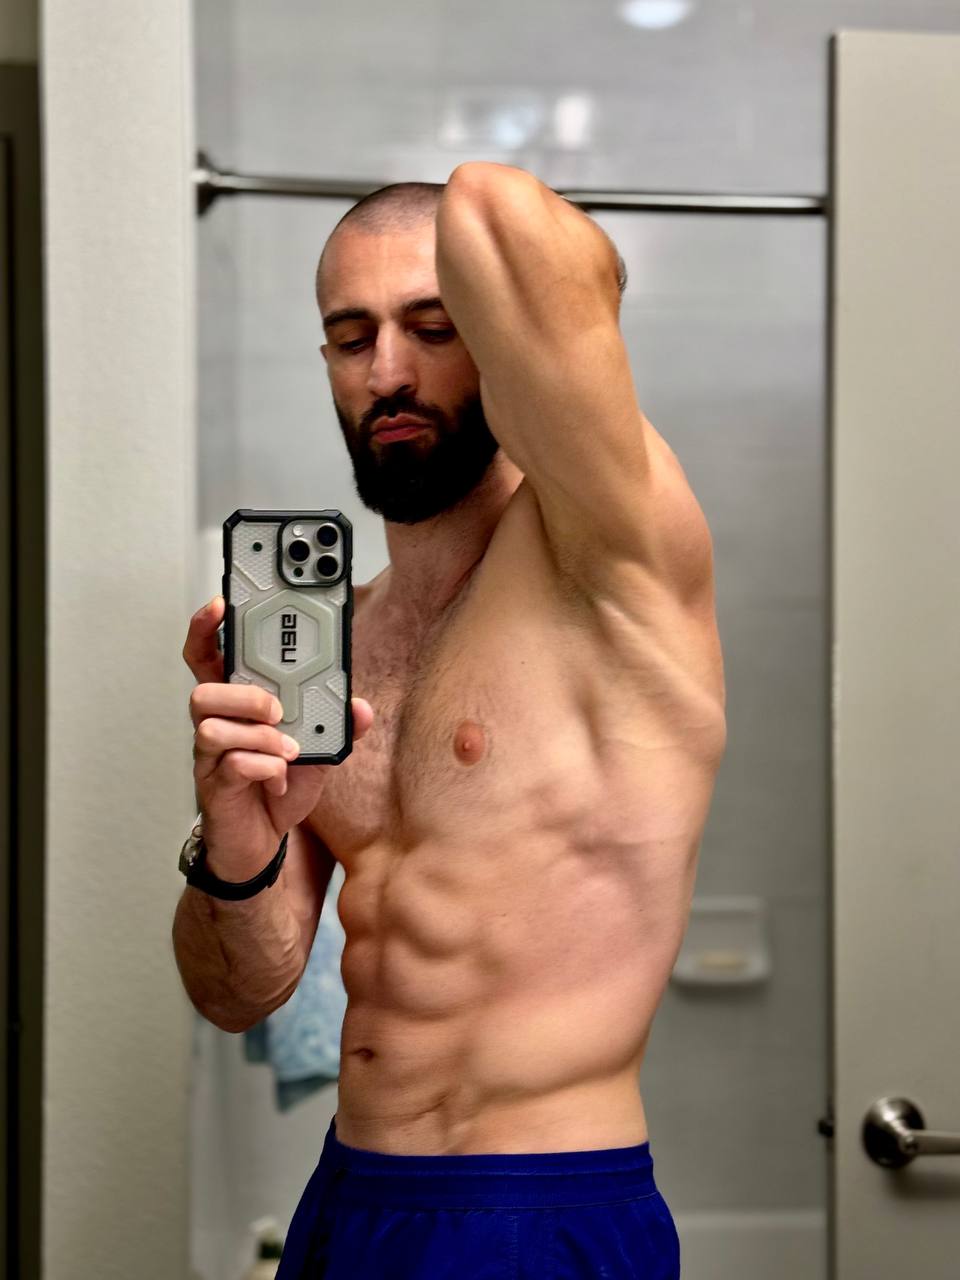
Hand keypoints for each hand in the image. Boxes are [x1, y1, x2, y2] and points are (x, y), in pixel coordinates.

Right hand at [183, 594, 373, 878]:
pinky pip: (229, 765)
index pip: (209, 658)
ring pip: (211, 727)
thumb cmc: (279, 786)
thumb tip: (359, 707)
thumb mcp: (317, 752)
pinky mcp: (214, 788)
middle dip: (243, 694)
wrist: (262, 844)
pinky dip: (262, 768)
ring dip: (259, 736)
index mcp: (237, 706)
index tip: (221, 604)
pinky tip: (278, 778)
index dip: (208, 629)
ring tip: (287, 750)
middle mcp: (216, 726)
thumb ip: (336, 726)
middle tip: (277, 709)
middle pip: (202, 690)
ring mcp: (210, 758)